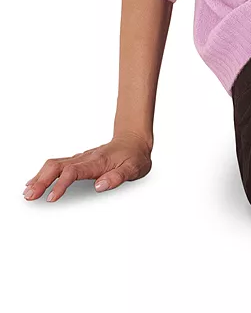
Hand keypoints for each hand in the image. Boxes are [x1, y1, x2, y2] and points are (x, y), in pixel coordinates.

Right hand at [23, 131, 151, 201]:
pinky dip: (44, 173)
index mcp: (97, 162)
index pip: (74, 171)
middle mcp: (86, 158)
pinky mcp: (79, 160)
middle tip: (30, 195)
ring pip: (55, 164)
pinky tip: (36, 181)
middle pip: (58, 166)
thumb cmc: (134, 156)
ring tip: (28, 192)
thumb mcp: (133, 168)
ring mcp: (81, 158)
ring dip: (40, 177)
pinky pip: (57, 164)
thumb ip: (118, 177)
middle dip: (42, 181)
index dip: (61, 184)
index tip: (51, 197)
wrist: (134, 141)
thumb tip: (100, 186)